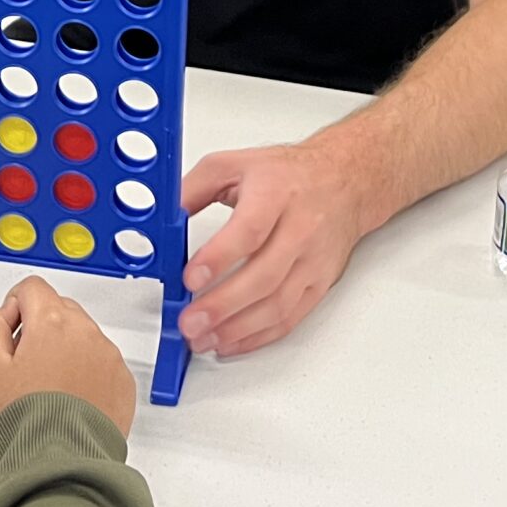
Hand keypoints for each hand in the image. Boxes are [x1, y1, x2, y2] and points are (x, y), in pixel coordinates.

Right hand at [0, 276, 136, 439]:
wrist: (63, 458)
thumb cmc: (28, 417)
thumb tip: (3, 315)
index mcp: (51, 322)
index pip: (31, 288)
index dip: (15, 309)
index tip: (13, 335)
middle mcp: (85, 332)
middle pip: (59, 309)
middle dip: (41, 329)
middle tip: (27, 368)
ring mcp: (108, 355)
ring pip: (82, 336)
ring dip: (66, 351)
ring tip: (49, 389)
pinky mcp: (123, 379)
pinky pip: (102, 362)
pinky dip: (88, 373)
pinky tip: (71, 399)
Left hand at [178, 141, 366, 357]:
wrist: (344, 182)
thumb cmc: (288, 175)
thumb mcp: (234, 165)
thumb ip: (193, 189)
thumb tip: (162, 219)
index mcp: (276, 193)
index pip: (250, 230)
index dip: (219, 257)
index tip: (191, 278)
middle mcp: (300, 228)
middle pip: (264, 277)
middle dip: (223, 306)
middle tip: (190, 322)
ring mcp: (312, 261)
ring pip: (277, 305)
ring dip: (237, 329)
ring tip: (204, 339)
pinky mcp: (319, 284)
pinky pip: (290, 318)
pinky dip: (258, 336)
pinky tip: (231, 341)